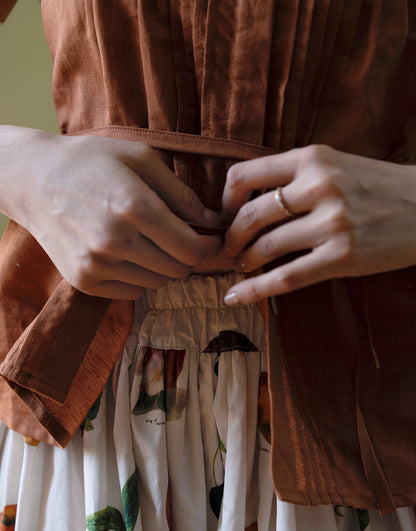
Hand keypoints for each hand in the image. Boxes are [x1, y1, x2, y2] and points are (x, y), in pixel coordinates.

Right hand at [3, 128, 222, 298]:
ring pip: (157, 283)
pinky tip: (129, 254)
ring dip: (163, 266)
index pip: (191, 248)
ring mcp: (97, 265)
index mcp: (134, 207)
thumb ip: (181, 193)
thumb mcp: (140, 159)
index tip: (212, 242)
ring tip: (150, 242)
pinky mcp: (84, 281)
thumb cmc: (90, 162)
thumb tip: (212, 221)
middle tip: (182, 240)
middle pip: (178, 269)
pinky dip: (139, 277)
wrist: (34, 180)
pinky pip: (132, 292)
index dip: (209, 248)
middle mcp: (115, 241)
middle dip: (188, 256)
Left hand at [221, 145, 415, 303]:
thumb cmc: (378, 187)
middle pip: (250, 216)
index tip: (227, 215)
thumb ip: (296, 175)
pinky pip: (286, 277)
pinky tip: (236, 296)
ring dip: (244, 262)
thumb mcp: (336, 164)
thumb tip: (249, 200)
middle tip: (230, 249)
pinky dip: (255, 289)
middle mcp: (319, 186)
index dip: (226, 199)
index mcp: (312, 158)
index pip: (245, 174)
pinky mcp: (342, 256)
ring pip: (265, 248)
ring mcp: (332, 223)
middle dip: (231, 238)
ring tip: (243, 266)